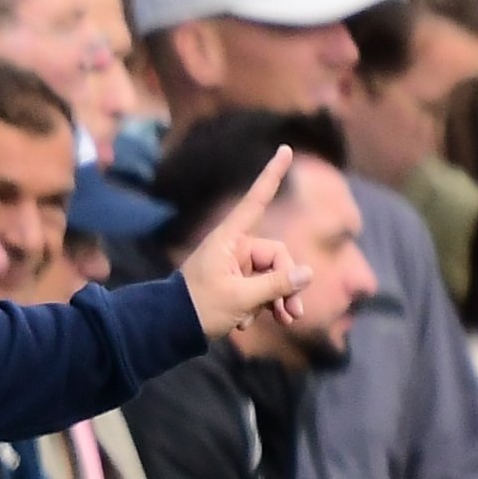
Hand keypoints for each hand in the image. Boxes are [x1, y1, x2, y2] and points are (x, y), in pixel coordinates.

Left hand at [177, 145, 312, 335]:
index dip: (272, 175)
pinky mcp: (233, 283)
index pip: (256, 200)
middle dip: (287, 286)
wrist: (170, 329)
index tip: (285, 149)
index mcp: (229, 239)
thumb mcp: (242, 299)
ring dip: (277, 300)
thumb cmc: (200, 308)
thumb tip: (308, 273)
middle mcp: (234, 247)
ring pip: (272, 277)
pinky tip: (244, 324)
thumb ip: (277, 284)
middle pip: (277, 256)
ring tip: (283, 322)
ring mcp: (234, 266)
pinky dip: (258, 307)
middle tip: (292, 315)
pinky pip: (259, 290)